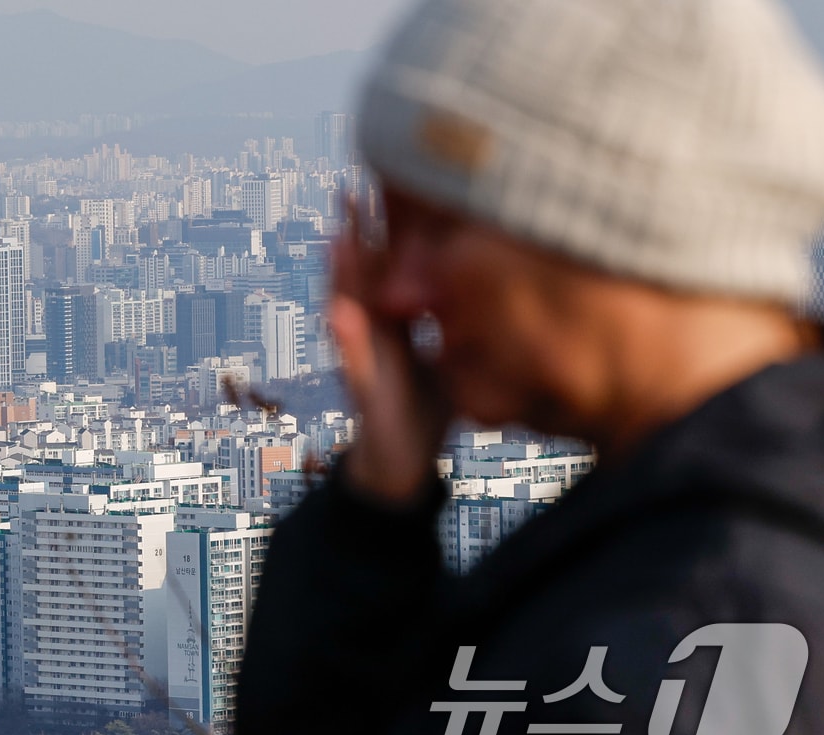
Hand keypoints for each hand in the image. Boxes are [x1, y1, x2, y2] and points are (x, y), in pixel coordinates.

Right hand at [330, 191, 450, 501]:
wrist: (399, 467)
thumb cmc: (422, 410)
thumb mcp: (445, 356)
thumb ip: (454, 321)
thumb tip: (487, 284)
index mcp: (392, 323)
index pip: (388, 265)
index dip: (387, 226)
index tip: (385, 180)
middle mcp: (371, 336)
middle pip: (360, 277)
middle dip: (354, 234)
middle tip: (349, 188)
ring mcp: (362, 363)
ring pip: (346, 312)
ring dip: (339, 277)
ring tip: (336, 239)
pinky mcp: (364, 394)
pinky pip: (354, 365)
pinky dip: (346, 340)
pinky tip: (340, 313)